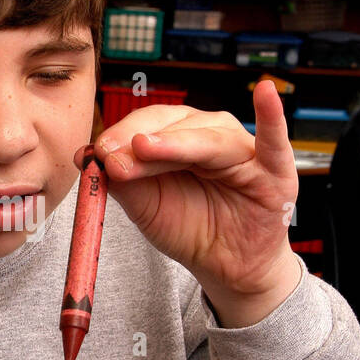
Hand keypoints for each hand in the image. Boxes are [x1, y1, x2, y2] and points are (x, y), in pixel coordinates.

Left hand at [91, 80, 299, 326]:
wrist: (226, 266)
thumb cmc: (190, 229)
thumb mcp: (147, 208)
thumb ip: (122, 181)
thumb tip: (85, 153)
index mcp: (180, 138)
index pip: (149, 125)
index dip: (122, 134)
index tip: (96, 152)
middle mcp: (211, 136)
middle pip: (175, 126)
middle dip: (142, 140)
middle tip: (113, 156)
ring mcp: (244, 150)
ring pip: (209, 138)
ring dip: (176, 142)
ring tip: (145, 147)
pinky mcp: (275, 170)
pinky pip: (274, 140)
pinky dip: (271, 116)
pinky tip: (264, 92)